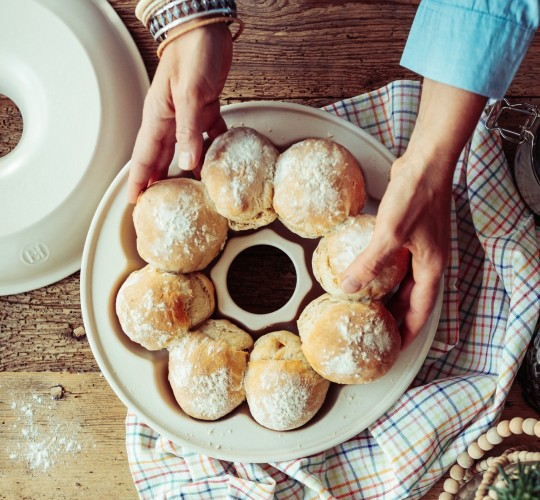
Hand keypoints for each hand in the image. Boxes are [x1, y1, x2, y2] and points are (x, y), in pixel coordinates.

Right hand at [127, 23, 232, 202]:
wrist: (207, 27)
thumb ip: (189, 131)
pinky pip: (208, 135)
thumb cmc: (193, 52)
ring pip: (184, 148)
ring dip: (186, 168)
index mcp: (159, 116)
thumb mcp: (191, 95)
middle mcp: (170, 118)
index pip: (144, 156)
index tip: (135, 200)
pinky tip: (217, 160)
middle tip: (159, 203)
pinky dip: (212, 148)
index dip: (139, 179)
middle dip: (158, 180)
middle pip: (162, 157)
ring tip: (189, 190)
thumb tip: (187, 164)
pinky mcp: (205, 108)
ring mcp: (187, 114)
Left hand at [342, 151, 452, 348]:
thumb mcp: (390, 234)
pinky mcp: (409, 234)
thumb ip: (369, 263)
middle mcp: (428, 262)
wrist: (425, 163)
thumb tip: (348, 288)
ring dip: (387, 296)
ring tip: (367, 309)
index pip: (420, 312)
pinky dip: (382, 273)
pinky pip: (395, 262)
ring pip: (402, 281)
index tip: (394, 349)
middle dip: (396, 318)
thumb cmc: (416, 196)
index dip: (408, 333)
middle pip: (411, 300)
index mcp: (430, 268)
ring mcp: (419, 248)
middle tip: (376, 332)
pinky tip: (366, 274)